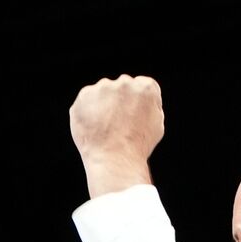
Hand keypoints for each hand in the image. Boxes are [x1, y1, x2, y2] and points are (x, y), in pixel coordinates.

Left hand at [69, 74, 164, 197]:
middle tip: (122, 124)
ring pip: (104, 92)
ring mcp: (102, 88)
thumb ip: (149, 104)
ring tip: (108, 128)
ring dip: (105, 104)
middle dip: (122, 100)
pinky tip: (96, 127)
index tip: (139, 117)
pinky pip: (88, 101)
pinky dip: (90, 111)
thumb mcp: (157, 123)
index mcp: (146, 88)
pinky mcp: (84, 96)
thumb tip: (138, 98)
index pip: (144, 86)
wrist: (114, 158)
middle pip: (123, 86)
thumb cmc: (138, 145)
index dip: (142, 103)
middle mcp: (124, 83)